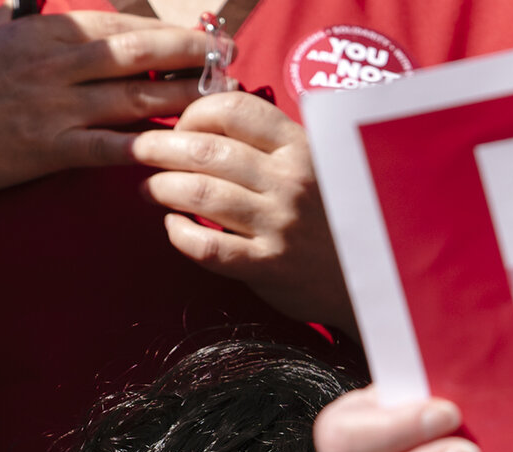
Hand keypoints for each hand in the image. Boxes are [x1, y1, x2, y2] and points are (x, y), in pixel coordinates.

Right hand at [0, 7, 206, 205]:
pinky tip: (177, 149)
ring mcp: (53, 106)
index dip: (159, 30)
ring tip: (216, 101)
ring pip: (133, 97)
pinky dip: (145, 147)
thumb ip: (9, 21)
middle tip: (223, 57)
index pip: (116, 24)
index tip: (190, 36)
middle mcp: (53, 63)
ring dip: (180, 98)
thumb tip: (19, 4)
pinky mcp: (49, 148)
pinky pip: (109, 146)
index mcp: (41, 32)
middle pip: (137, 52)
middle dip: (185, 52)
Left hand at [133, 94, 352, 325]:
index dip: (193, 114)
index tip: (179, 127)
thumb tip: (210, 127)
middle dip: (159, 148)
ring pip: (199, 193)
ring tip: (148, 189)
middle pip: (205, 150)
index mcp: (302, 147)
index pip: (233, 110)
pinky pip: (206, 246)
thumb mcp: (319, 167)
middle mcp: (291, 181)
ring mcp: (279, 224)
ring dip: (161, 187)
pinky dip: (178, 233)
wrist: (372, 279)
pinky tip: (172, 227)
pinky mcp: (268, 266)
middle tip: (140, 152)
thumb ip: (274, 146)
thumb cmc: (333, 218)